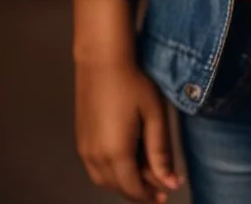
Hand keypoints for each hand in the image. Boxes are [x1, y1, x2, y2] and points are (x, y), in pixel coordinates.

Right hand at [75, 60, 184, 201]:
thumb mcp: (154, 115)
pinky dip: (113, 172)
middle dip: (140, 190)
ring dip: (125, 182)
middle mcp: (96, 157)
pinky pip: (96, 169)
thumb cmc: (133, 82)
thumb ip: (161, 152)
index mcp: (116, 153)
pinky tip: (127, 159)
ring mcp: (85, 150)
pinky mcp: (81, 140)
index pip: (134, 189)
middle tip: (160, 182)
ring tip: (145, 171)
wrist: (102, 60)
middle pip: (119, 188)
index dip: (151, 196)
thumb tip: (170, 183)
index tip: (168, 194)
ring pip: (106, 181)